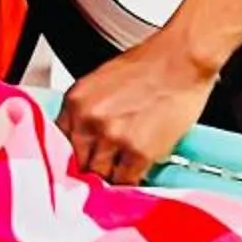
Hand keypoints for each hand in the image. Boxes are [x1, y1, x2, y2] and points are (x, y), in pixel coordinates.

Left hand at [59, 29, 219, 185]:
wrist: (182, 58)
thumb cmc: (151, 64)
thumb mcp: (103, 82)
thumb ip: (89, 111)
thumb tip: (87, 137)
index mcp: (77, 102)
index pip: (58, 144)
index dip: (71, 157)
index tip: (79, 164)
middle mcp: (90, 120)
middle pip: (79, 163)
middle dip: (90, 169)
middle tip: (103, 170)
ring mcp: (114, 138)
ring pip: (101, 177)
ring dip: (111, 177)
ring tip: (122, 171)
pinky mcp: (139, 152)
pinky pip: (126, 181)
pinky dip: (131, 183)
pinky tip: (136, 174)